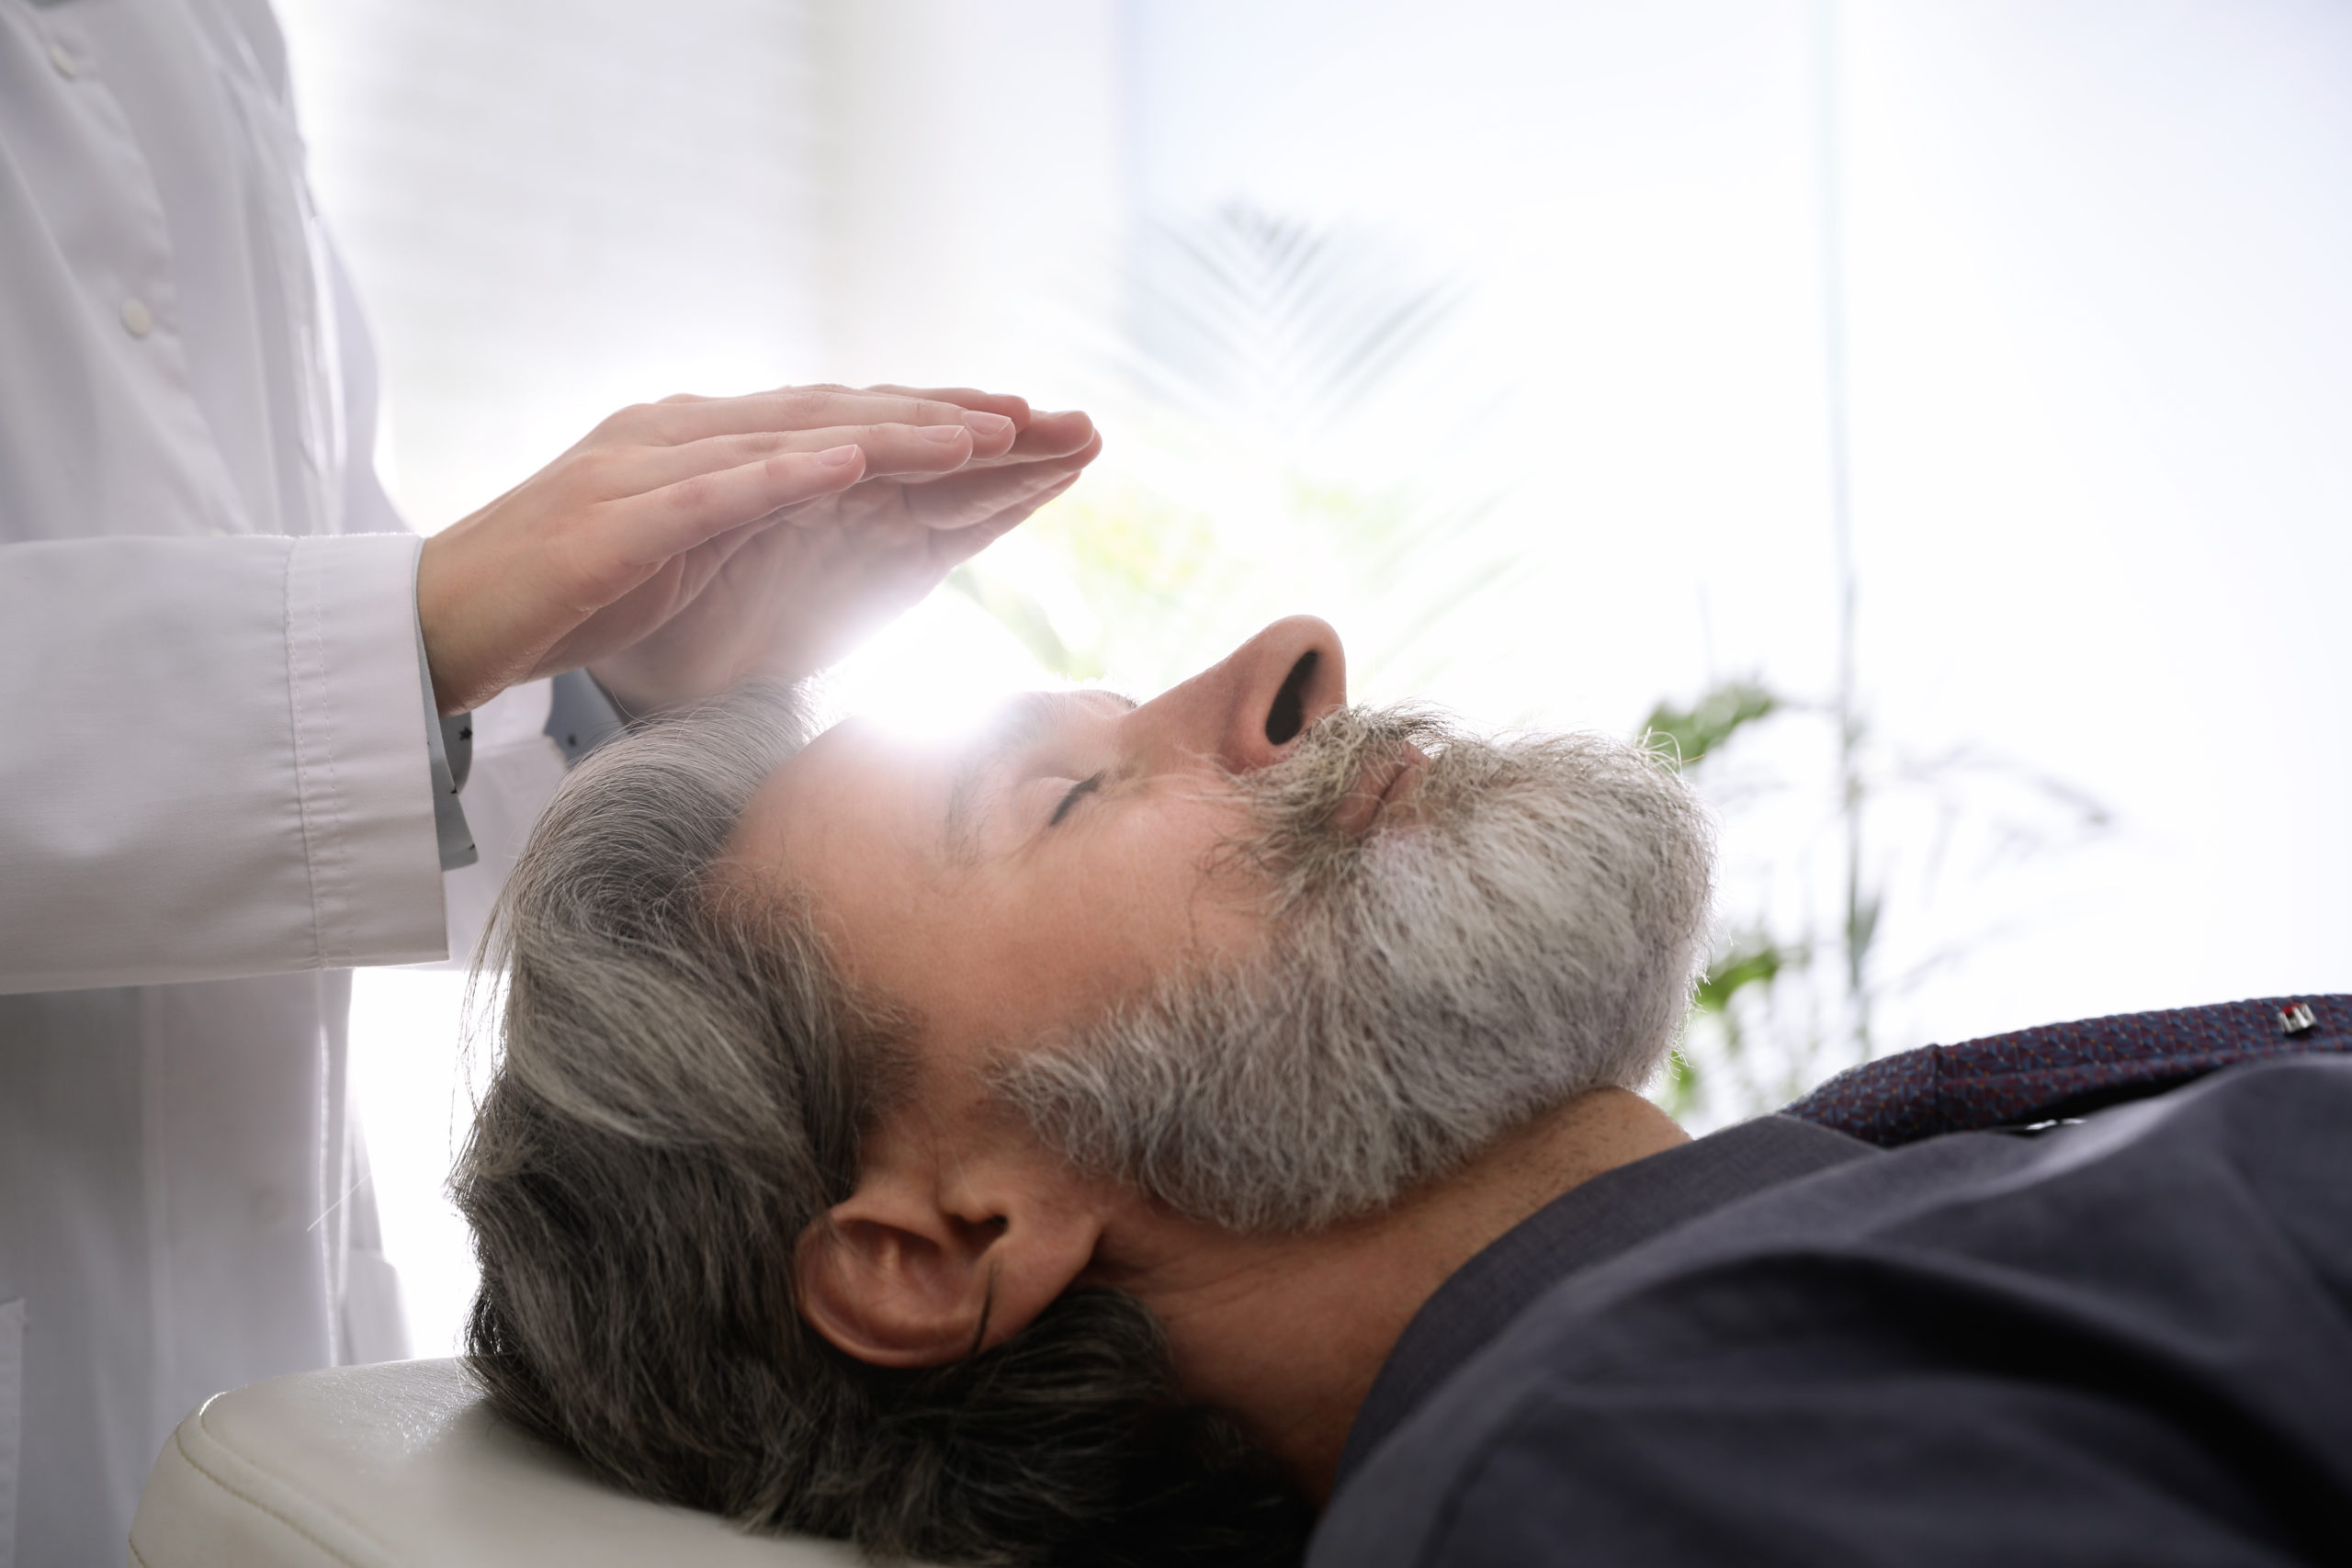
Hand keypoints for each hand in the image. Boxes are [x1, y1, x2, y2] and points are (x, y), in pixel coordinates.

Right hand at [415, 386, 1096, 714]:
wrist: (440, 626)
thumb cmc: (565, 601)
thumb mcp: (684, 559)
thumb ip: (754, 526)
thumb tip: (837, 519)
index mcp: (709, 446)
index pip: (843, 424)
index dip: (937, 422)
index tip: (1030, 428)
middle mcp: (685, 435)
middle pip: (839, 413)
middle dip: (946, 416)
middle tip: (1046, 418)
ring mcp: (646, 468)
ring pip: (792, 437)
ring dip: (892, 433)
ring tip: (983, 433)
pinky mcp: (613, 519)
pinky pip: (713, 489)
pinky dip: (783, 472)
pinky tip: (851, 462)